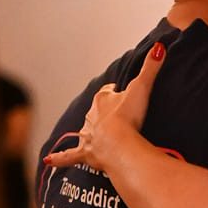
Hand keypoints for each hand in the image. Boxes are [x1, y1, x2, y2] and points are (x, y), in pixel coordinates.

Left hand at [44, 39, 166, 171]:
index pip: (108, 92)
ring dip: (89, 133)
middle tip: (117, 118)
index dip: (115, 93)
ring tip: (96, 137)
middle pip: (97, 111)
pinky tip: (48, 160)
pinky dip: (60, 158)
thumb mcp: (142, 88)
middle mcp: (92, 116)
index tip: (122, 94)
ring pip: (85, 131)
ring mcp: (88, 135)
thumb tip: (159, 47)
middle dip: (104, 114)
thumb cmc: (129, 118)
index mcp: (103, 100)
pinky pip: (70, 156)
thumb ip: (150, 68)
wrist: (118, 145)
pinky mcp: (86, 154)